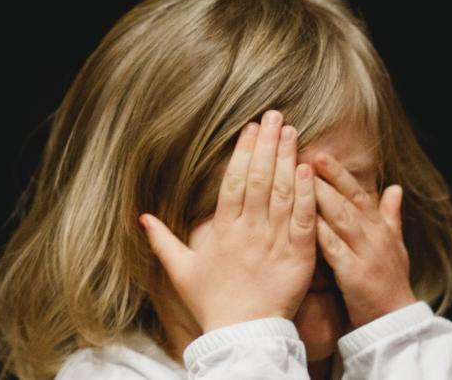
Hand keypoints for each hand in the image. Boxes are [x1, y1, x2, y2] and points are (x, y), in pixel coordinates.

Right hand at [141, 110, 318, 332]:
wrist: (243, 335)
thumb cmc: (212, 304)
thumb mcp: (182, 272)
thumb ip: (163, 241)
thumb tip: (143, 218)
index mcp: (222, 232)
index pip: (234, 182)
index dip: (243, 152)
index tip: (250, 128)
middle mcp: (248, 232)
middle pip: (259, 179)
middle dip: (268, 144)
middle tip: (276, 116)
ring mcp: (274, 242)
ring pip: (282, 192)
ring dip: (288, 159)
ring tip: (292, 132)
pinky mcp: (298, 256)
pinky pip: (303, 219)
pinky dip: (306, 193)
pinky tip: (308, 168)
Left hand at [311, 151, 417, 329]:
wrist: (395, 321)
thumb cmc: (390, 282)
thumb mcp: (395, 245)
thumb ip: (391, 216)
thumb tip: (396, 187)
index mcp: (379, 227)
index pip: (356, 192)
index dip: (337, 173)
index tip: (318, 154)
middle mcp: (373, 235)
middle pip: (346, 199)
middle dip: (323, 177)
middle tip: (300, 156)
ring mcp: (365, 253)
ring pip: (340, 218)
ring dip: (319, 196)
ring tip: (297, 178)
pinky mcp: (354, 273)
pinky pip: (333, 248)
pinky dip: (318, 233)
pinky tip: (301, 220)